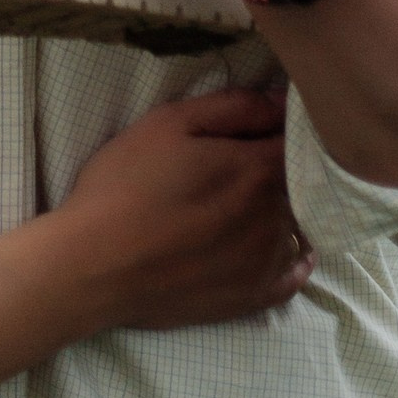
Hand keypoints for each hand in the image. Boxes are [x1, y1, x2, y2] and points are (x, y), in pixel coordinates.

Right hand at [0, 84, 308, 395]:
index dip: (286, 127)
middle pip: (302, 183)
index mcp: (259, 168)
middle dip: (285, 167)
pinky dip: (293, 257)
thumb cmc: (125, 185)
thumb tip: (281, 100)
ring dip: (287, 209)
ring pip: (299, 225)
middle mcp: (277, 216)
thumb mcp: (169, 124)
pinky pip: (294, 274)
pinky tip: (280, 247)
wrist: (95, 265)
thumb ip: (234, 108)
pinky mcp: (254, 297)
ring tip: (254, 203)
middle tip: (252, 163)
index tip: (268, 124)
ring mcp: (268, 261)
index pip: (299, 139)